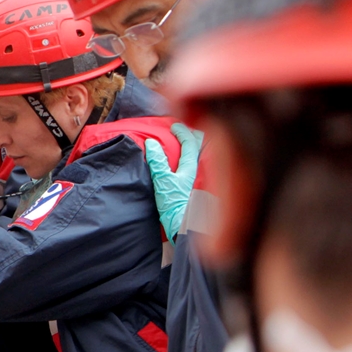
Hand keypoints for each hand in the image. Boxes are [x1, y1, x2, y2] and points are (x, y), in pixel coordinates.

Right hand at [145, 123, 203, 242]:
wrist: (182, 226)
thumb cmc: (173, 204)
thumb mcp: (162, 181)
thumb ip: (157, 162)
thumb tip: (152, 143)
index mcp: (190, 167)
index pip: (190, 143)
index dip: (182, 131)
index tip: (173, 125)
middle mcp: (195, 171)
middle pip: (199, 148)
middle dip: (192, 136)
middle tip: (182, 130)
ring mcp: (193, 179)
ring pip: (195, 157)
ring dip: (189, 147)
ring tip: (179, 142)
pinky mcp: (190, 187)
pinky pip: (190, 165)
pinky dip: (185, 157)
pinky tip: (178, 162)